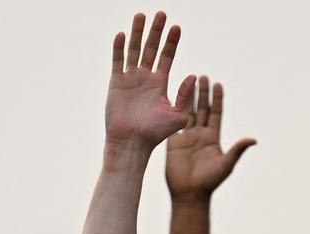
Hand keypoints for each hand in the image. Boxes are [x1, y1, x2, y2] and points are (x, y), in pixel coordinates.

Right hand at [105, 12, 196, 153]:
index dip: (172, 42)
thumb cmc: (155, 134)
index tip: (177, 27)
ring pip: (134, 50)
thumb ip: (186, 97)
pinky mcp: (116, 83)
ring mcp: (130, 79)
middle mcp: (146, 78)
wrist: (132, 143)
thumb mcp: (178, 117)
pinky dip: (119, 48)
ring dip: (138, 33)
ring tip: (141, 15)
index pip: (167, 57)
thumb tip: (192, 76)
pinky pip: (118, 61)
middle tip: (161, 13)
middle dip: (156, 32)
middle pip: (152, 49)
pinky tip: (123, 34)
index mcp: (160, 84)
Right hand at [166, 76, 256, 199]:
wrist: (189, 193)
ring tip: (189, 80)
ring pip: (188, 112)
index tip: (218, 84)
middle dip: (203, 93)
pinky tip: (173, 96)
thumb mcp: (226, 164)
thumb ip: (237, 150)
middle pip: (202, 109)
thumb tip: (253, 139)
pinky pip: (174, 122)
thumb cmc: (210, 181)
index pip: (216, 114)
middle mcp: (200, 135)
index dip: (217, 100)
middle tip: (203, 76)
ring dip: (190, 97)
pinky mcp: (174, 141)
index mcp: (213, 138)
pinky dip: (174, 109)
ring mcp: (186, 137)